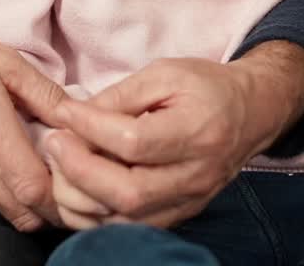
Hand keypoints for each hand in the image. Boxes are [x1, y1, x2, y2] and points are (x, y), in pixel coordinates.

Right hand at [0, 12, 65, 230]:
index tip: (81, 171)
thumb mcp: (4, 60)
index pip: (35, 191)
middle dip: (56, 207)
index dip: (65, 192)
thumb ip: (44, 93)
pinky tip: (18, 167)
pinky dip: (10, 195)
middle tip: (74, 179)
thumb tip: (79, 117)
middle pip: (26, 215)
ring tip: (50, 172)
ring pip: (8, 212)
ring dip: (34, 204)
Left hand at [44, 49, 303, 228]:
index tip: (63, 112)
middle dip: (80, 171)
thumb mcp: (164, 74)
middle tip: (54, 143)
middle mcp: (195, 176)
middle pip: (129, 192)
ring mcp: (188, 202)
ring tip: (60, 166)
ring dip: (82, 198)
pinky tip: (78, 188)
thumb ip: (121, 96)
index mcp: (197, 131)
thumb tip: (75, 116)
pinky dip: (97, 215)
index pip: (135, 141)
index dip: (92, 128)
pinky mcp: (179, 215)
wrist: (249, 114)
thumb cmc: (205, 86)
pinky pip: (132, 228)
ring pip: (127, 220)